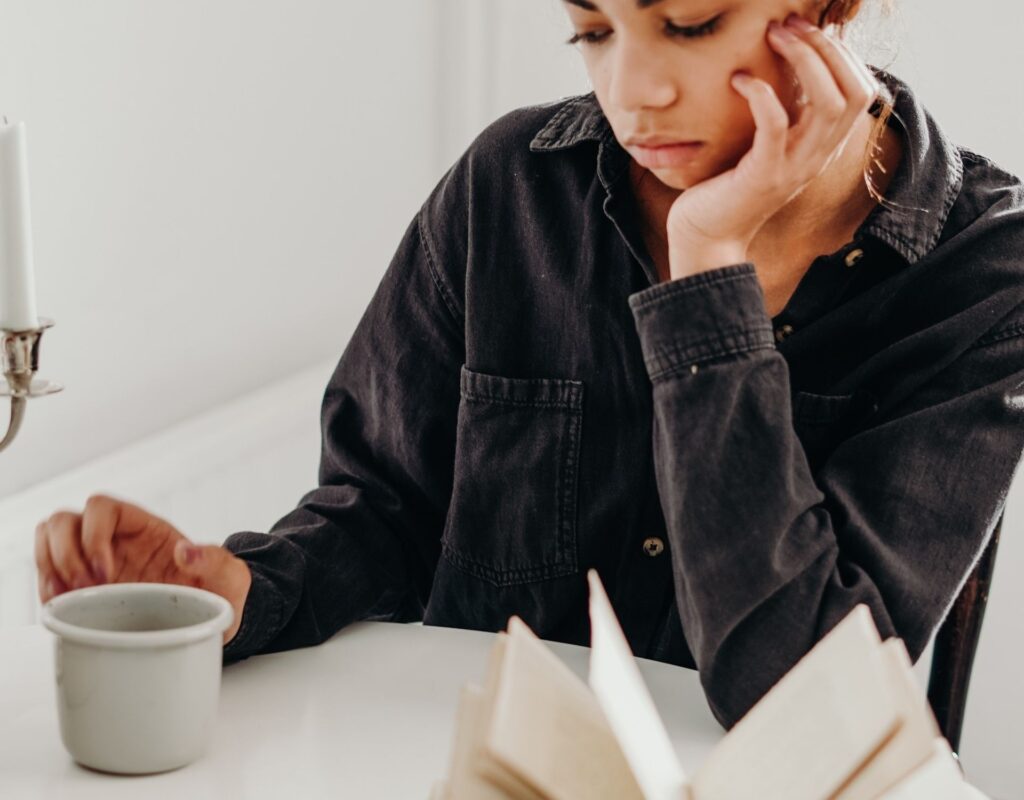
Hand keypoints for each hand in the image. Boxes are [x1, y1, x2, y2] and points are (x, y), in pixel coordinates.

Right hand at [34, 493, 252, 645]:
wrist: (211, 620)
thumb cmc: (219, 592)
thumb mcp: (229, 576)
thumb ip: (215, 560)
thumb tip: (188, 551)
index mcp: (145, 528)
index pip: (102, 506)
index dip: (93, 534)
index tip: (107, 572)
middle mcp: (115, 539)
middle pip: (64, 521)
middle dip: (64, 554)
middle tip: (85, 588)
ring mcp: (97, 561)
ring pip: (49, 540)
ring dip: (48, 567)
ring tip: (66, 598)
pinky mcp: (87, 588)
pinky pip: (50, 574)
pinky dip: (47, 587)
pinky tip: (60, 608)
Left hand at [666, 13, 879, 278]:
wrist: (706, 237)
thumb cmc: (728, 187)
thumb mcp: (767, 147)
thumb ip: (786, 117)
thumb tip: (786, 70)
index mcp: (824, 147)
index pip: (862, 91)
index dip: (843, 54)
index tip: (808, 30)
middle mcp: (818, 156)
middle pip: (854, 90)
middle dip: (827, 47)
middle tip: (790, 23)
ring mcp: (794, 167)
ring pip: (828, 102)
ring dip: (804, 59)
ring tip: (773, 35)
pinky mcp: (763, 174)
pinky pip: (775, 124)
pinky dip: (762, 94)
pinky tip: (739, 80)